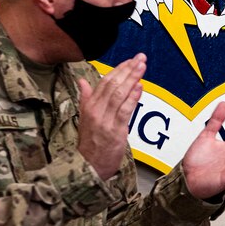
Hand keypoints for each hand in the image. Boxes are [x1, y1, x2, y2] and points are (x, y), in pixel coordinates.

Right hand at [77, 54, 145, 179]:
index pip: (104, 82)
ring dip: (132, 79)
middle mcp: (95, 111)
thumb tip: (82, 81)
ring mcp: (104, 121)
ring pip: (119, 95)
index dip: (119, 69)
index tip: (131, 60)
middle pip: (113, 85)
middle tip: (140, 58)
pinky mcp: (114, 132)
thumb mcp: (85, 118)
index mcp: (89, 106)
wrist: (88, 167)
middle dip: (128, 70)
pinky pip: (124, 111)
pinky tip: (140, 87)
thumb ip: (86, 98)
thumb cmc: (90, 143)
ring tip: (142, 67)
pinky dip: (133, 98)